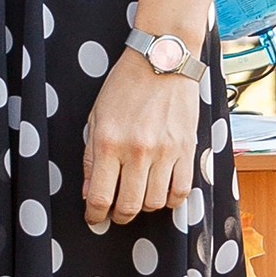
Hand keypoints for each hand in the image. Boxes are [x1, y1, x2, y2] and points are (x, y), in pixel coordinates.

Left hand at [81, 51, 201, 229]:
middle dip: (119, 217)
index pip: (100, 197)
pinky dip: (171, 199)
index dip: (94, 215)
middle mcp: (136, 151)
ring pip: (156, 203)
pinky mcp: (186, 149)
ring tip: (139, 195)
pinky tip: (162, 191)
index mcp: (108, 142)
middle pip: (129, 207)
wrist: (162, 59)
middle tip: (116, 212)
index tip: (94, 217)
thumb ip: (90, 157)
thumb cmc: (125, 85)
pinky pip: (181, 191)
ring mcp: (164, 151)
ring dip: (145, 206)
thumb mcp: (96, 117)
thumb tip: (89, 192)